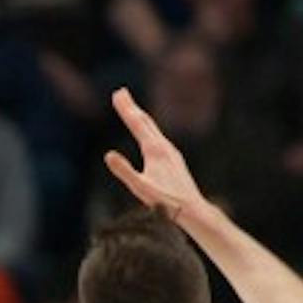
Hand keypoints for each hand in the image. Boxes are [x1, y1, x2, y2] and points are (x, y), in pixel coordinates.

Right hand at [103, 88, 208, 223]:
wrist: (194, 210)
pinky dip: (149, 129)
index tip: (117, 93)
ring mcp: (171, 153)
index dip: (126, 108)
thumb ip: (124, 171)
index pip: (137, 124)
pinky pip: (158, 138)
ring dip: (141, 117)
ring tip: (132, 108)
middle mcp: (164, 147)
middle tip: (121, 92)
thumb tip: (108, 154)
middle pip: (145, 122)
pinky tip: (150, 135)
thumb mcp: (140, 188)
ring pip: (153, 129)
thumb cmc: (166, 202)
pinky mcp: (174, 160)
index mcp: (155, 150)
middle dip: (132, 107)